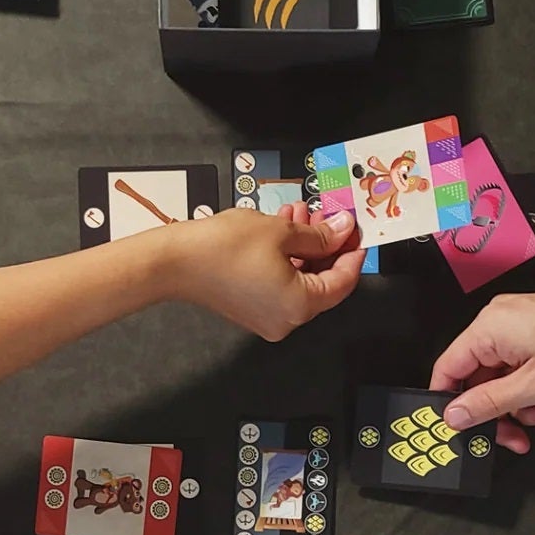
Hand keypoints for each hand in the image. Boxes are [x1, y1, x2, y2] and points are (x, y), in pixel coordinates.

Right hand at [162, 201, 363, 339]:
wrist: (176, 262)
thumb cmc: (223, 248)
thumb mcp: (281, 231)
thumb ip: (320, 234)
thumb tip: (342, 230)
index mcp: (300, 306)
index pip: (342, 282)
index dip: (353, 253)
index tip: (357, 232)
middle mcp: (287, 320)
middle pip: (322, 282)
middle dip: (327, 245)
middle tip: (330, 216)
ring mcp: (268, 318)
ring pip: (301, 280)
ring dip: (305, 247)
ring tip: (302, 214)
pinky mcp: (252, 310)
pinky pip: (281, 284)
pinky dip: (286, 258)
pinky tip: (283, 229)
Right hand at [429, 286, 534, 452]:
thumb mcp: (534, 387)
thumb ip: (488, 404)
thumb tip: (455, 415)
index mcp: (489, 328)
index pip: (447, 369)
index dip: (450, 403)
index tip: (459, 428)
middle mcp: (499, 321)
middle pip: (479, 379)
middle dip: (502, 410)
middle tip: (516, 436)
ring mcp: (518, 325)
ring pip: (503, 378)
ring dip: (525, 403)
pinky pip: (521, 367)